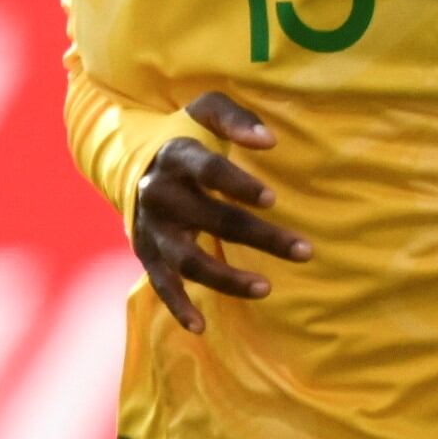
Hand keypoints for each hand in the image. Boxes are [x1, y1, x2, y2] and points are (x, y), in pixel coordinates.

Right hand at [129, 92, 313, 334]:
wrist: (133, 161)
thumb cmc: (187, 135)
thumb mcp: (205, 110)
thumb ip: (236, 118)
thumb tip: (270, 141)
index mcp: (175, 158)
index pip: (208, 172)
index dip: (239, 185)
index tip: (273, 200)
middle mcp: (159, 195)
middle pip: (211, 219)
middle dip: (260, 237)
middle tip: (304, 251)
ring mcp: (151, 230)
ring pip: (189, 261)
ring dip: (227, 278)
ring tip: (266, 288)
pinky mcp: (147, 255)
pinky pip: (161, 286)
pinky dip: (177, 307)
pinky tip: (201, 327)